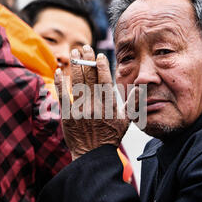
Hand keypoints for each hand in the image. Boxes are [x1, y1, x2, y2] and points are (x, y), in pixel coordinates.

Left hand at [55, 45, 137, 159]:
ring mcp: (80, 109)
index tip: (98, 55)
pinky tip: (60, 71)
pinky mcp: (68, 114)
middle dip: (87, 60)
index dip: (101, 66)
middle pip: (90, 77)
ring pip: (76, 82)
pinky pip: (63, 94)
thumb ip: (133, 102)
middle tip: (84, 47)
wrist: (92, 154)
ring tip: (74, 53)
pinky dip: (61, 82)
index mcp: (109, 105)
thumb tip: (141, 86)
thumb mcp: (127, 120)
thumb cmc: (111, 136)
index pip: (105, 80)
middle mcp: (95, 105)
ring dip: (75, 65)